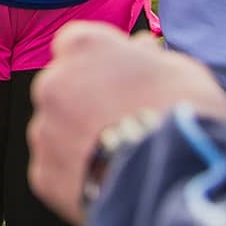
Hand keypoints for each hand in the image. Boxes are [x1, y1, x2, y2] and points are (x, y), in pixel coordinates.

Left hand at [28, 22, 225, 225]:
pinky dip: (76, 174)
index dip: (98, 61)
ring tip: (120, 157)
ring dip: (79, 138)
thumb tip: (141, 48)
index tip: (120, 78)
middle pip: (62, 87)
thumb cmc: (182, 116)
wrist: (172, 181)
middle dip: (84, 100)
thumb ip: (149, 57)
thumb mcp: (180, 70)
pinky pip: (57, 168)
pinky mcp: (43, 173)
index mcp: (83, 46)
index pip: (75, 44)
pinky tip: (108, 181)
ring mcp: (43, 128)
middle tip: (122, 121)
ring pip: (57, 129)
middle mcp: (52, 82)